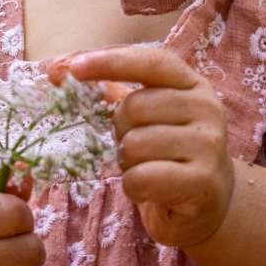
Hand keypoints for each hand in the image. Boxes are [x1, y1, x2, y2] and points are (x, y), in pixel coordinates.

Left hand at [46, 46, 236, 248]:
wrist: (210, 203)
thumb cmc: (168, 152)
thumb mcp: (146, 116)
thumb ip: (108, 89)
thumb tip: (54, 66)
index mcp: (191, 83)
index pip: (149, 62)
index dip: (110, 62)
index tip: (73, 68)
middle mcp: (207, 108)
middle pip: (134, 107)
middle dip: (120, 130)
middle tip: (134, 147)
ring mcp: (209, 144)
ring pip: (136, 144)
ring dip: (127, 162)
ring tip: (146, 168)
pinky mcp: (204, 181)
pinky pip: (143, 177)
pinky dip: (134, 186)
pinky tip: (148, 189)